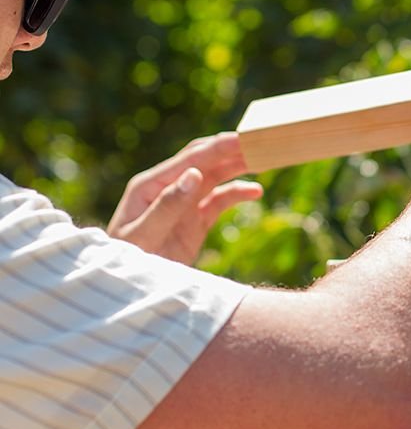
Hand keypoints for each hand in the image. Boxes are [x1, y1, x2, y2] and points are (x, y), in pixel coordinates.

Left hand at [107, 132, 262, 264]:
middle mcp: (167, 188)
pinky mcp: (194, 221)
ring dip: (237, 166)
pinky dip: (237, 193)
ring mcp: (182, 204)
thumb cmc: (129, 260)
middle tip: (260, 141)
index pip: (190, 160)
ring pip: (214, 177)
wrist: (129, 289)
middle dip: (230, 150)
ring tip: (265, 158)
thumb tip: (194, 173)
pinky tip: (256, 191)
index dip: (218, 148)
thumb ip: (168, 205)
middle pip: (204, 161)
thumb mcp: (144, 235)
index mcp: (151, 185)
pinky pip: (219, 201)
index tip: (243, 139)